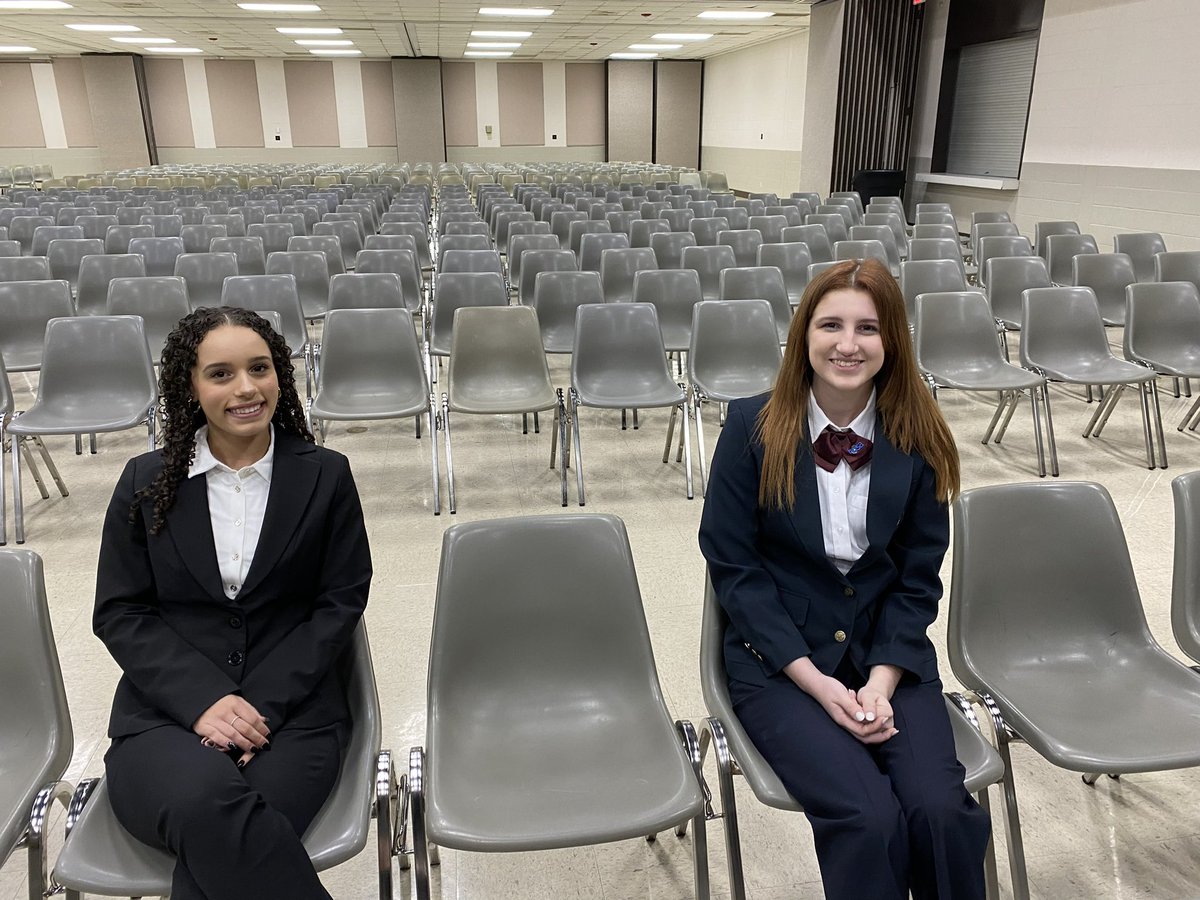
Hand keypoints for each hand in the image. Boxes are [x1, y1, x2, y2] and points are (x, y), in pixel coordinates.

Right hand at [193, 694, 270, 757]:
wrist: (199, 699)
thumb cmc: (222, 703)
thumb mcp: (237, 701)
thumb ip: (250, 711)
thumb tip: (264, 721)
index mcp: (236, 703)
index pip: (253, 718)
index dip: (262, 729)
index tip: (268, 736)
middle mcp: (225, 711)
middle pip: (245, 728)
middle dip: (256, 738)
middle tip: (263, 746)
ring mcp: (214, 719)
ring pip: (233, 734)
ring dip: (245, 744)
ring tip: (253, 749)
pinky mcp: (204, 726)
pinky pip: (217, 737)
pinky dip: (226, 743)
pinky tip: (234, 748)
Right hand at [784, 657, 898, 744]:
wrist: (817, 684)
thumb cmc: (828, 688)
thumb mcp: (841, 695)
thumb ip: (851, 707)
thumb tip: (863, 718)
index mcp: (843, 719)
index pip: (862, 730)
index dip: (875, 726)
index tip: (885, 718)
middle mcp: (844, 723)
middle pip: (864, 737)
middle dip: (880, 736)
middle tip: (894, 731)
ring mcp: (846, 721)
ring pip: (863, 734)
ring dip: (878, 732)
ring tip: (890, 729)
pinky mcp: (847, 717)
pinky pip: (861, 727)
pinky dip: (872, 726)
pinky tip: (879, 721)